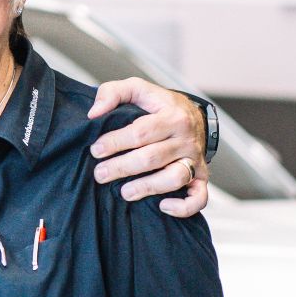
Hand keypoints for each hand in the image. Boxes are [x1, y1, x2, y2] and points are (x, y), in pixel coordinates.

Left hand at [87, 79, 209, 217]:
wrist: (193, 116)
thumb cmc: (160, 106)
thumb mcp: (138, 89)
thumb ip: (113, 93)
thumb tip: (94, 112)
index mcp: (172, 116)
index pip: (140, 132)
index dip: (115, 142)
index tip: (96, 149)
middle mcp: (186, 139)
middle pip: (152, 157)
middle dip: (121, 167)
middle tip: (100, 174)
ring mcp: (195, 159)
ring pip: (174, 178)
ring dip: (147, 187)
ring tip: (124, 192)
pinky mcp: (201, 176)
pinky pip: (199, 197)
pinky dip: (183, 207)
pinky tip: (162, 206)